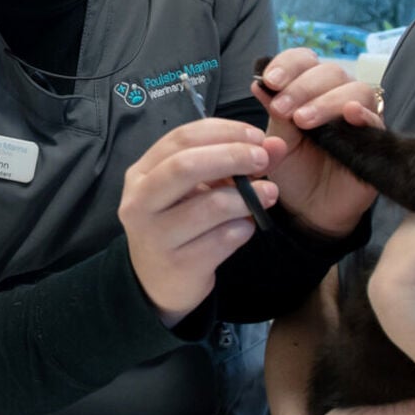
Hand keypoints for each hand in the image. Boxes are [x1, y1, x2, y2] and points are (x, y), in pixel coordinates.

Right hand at [118, 118, 281, 326]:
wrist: (159, 283)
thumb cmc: (178, 224)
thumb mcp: (197, 188)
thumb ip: (234, 162)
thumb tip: (275, 145)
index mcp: (141, 173)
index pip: (180, 138)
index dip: (223, 131)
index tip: (256, 136)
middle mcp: (139, 202)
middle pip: (186, 165)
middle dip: (232, 156)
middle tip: (263, 158)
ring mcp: (155, 236)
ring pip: (210, 205)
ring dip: (248, 196)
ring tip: (268, 194)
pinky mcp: (178, 265)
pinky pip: (223, 239)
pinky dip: (244, 227)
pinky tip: (247, 226)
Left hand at [253, 48, 380, 236]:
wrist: (309, 210)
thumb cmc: (292, 171)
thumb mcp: (274, 141)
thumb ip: (272, 112)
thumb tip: (258, 83)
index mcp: (310, 89)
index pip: (305, 60)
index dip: (289, 64)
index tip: (269, 80)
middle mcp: (336, 96)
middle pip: (330, 71)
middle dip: (302, 86)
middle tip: (281, 109)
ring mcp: (359, 117)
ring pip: (355, 90)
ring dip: (326, 100)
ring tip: (302, 121)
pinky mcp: (376, 141)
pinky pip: (376, 119)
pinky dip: (363, 114)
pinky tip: (349, 114)